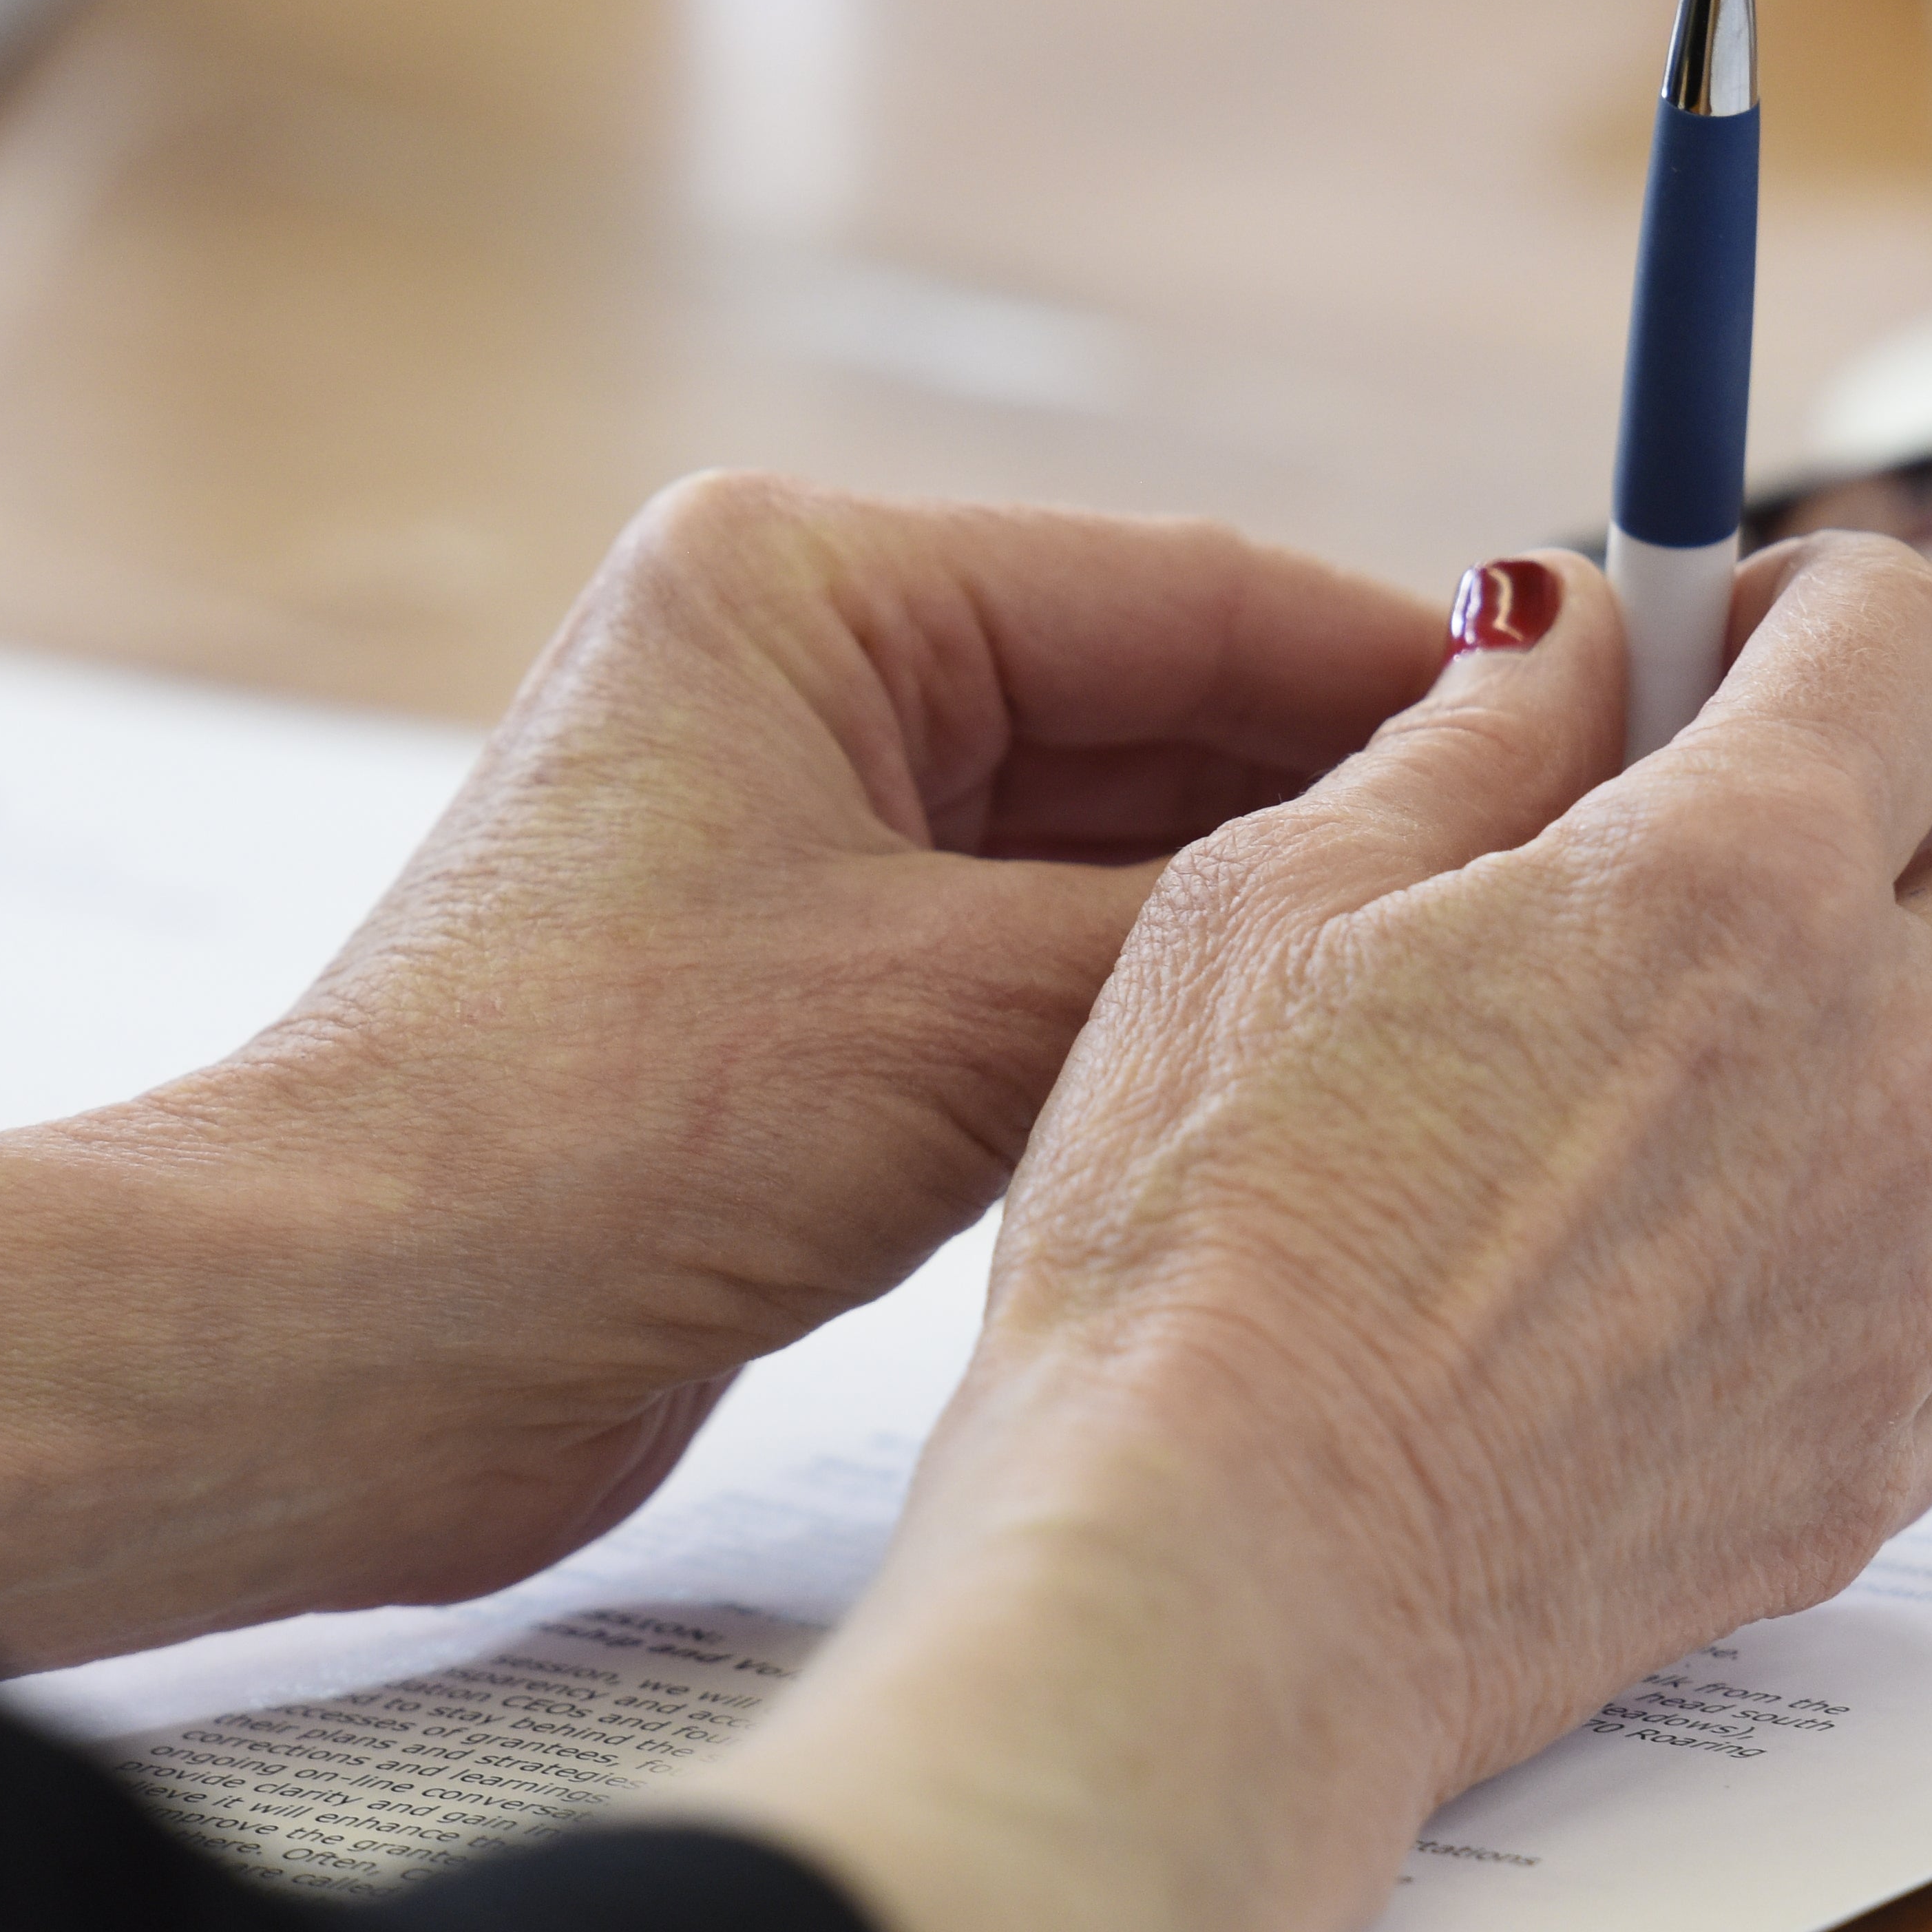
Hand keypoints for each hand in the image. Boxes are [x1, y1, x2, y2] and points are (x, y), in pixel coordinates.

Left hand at [0, 477, 1443, 1670]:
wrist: (340, 1345)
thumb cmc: (590, 1134)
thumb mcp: (965, 1002)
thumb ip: (1221, 916)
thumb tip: (1450, 835)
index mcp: (801, 587)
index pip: (1183, 590)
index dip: (1403, 664)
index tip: (1591, 723)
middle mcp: (794, 679)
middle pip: (1155, 709)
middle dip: (1346, 798)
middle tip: (1569, 868)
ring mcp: (793, 835)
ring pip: (1110, 847)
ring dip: (1265, 917)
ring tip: (1479, 976)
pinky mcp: (795, 989)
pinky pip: (1038, 961)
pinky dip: (1162, 1011)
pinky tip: (1311, 1065)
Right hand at [657, 536, 1931, 1931]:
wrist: (1221, 1586)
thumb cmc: (1199, 1237)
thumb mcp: (1270, 896)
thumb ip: (1473, 731)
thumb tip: (1577, 618)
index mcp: (1729, 887)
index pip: (1924, 634)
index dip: (1826, 596)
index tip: (1734, 639)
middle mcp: (1881, 1072)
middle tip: (1821, 814)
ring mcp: (1908, 1283)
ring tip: (1815, 1041)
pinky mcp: (1884, 1457)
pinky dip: (1922, 1245)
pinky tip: (1758, 1250)